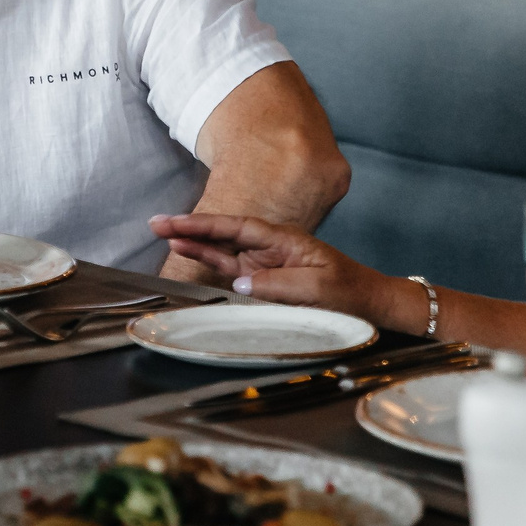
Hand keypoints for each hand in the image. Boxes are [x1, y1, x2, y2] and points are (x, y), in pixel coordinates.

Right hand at [148, 213, 414, 326]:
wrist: (370, 302)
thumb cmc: (349, 291)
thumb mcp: (318, 289)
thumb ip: (277, 285)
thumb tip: (240, 284)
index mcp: (284, 240)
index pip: (236, 227)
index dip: (203, 225)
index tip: (175, 223)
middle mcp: (270, 247)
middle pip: (223, 233)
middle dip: (190, 227)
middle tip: (156, 223)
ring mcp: (265, 263)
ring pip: (223, 250)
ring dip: (195, 243)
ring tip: (165, 235)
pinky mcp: (264, 280)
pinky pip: (231, 269)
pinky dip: (210, 261)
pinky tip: (190, 254)